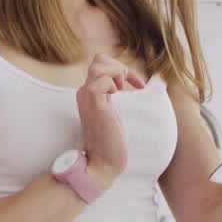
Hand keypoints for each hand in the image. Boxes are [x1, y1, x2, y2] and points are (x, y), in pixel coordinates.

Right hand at [76, 53, 145, 186]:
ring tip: (122, 90)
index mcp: (89, 94)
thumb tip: (122, 83)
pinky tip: (118, 96)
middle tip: (129, 85)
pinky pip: (103, 79)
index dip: (120, 69)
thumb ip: (110, 97)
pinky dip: (114, 82)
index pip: (100, 65)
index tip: (137, 85)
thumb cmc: (110, 142)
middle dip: (119, 67)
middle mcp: (84, 92)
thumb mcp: (111, 113)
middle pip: (98, 60)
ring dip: (117, 73)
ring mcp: (87, 96)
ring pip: (99, 65)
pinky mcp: (94, 102)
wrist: (103, 162)